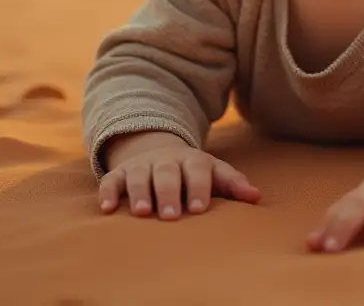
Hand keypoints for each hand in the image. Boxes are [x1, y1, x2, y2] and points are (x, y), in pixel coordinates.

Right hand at [98, 130, 260, 217]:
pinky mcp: (120, 173)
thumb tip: (257, 197)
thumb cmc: (192, 171)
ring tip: (141, 212)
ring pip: (139, 175)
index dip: (199, 187)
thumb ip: (233, 183)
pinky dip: (108, 192)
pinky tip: (107, 210)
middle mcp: (166, 161)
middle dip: (169, 192)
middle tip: (171, 215)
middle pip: (167, 172)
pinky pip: (111, 180)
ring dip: (139, 192)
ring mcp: (142, 166)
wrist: (157, 149)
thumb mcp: (213, 171)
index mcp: (193, 161)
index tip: (199, 208)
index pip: (198, 171)